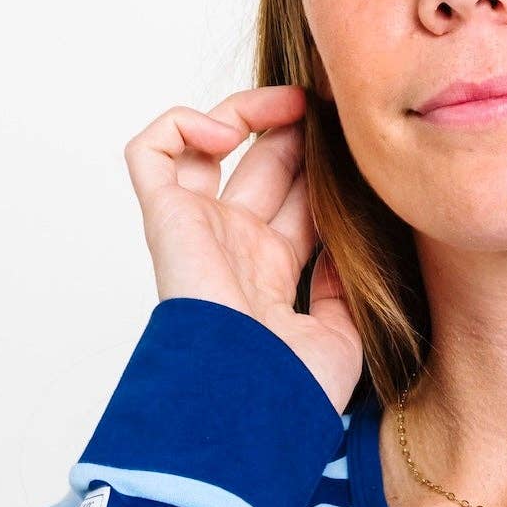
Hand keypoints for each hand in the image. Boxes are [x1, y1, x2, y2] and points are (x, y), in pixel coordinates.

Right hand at [122, 84, 362, 410]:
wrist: (248, 402)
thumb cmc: (292, 388)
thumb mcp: (342, 334)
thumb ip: (343, 283)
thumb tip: (345, 238)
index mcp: (273, 276)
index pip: (300, 205)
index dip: (323, 169)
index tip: (356, 145)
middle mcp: (235, 248)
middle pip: (265, 167)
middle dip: (297, 133)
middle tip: (331, 110)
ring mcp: (200, 231)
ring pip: (209, 147)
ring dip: (248, 112)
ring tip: (290, 104)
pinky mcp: (165, 218)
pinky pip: (150, 151)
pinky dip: (181, 124)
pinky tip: (226, 134)